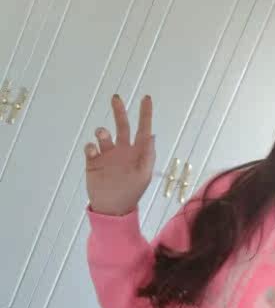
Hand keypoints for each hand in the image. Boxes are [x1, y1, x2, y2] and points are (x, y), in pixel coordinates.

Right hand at [84, 94, 154, 215]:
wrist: (112, 209)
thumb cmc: (131, 193)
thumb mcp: (143, 174)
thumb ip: (148, 155)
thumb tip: (151, 135)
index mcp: (137, 153)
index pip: (143, 129)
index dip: (145, 114)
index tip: (146, 98)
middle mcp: (122, 150)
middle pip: (121, 126)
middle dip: (119, 112)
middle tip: (116, 98)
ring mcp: (107, 155)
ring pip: (103, 135)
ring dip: (102, 131)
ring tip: (102, 135)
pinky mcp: (93, 162)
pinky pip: (90, 147)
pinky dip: (91, 145)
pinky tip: (93, 151)